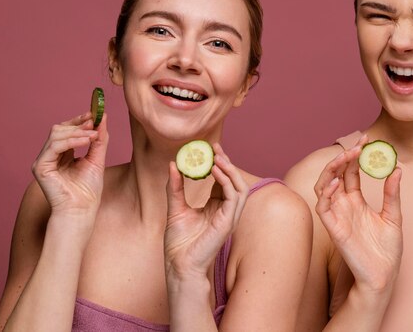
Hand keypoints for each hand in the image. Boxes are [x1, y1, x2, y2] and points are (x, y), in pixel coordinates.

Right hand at [31, 112, 108, 218]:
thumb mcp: (97, 159)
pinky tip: (85, 141)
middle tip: (94, 122)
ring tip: (93, 136)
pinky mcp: (40, 167)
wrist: (82, 209)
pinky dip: (71, 141)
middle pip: (59, 129)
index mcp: (62, 154)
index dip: (79, 120)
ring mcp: (44, 160)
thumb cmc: (88, 190)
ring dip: (77, 132)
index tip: (94, 114)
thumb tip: (103, 117)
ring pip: (56, 134)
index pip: (67, 130)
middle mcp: (51, 155)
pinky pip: (54, 146)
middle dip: (78, 124)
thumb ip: (99, 139)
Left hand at [164, 143, 248, 279]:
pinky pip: (233, 197)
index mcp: (216, 208)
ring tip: (217, 157)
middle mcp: (226, 211)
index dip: (219, 164)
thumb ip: (175, 187)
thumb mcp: (175, 208)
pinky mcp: (228, 222)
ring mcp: (229, 217)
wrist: (179, 265)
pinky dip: (226, 181)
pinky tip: (215, 171)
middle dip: (227, 163)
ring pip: (240, 187)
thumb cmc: (179, 243)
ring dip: (231, 170)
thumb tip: (172, 165)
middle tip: (215, 148)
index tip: (210, 148)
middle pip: (234, 181)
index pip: (222, 181)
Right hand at [315, 135, 402, 292]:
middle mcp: (344, 205)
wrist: (383, 276)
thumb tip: (397, 168)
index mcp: (356, 201)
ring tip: (346, 156)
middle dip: (344, 157)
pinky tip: (337, 182)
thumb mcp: (394, 216)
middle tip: (358, 145)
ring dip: (332, 170)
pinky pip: (323, 207)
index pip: (351, 171)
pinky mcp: (333, 228)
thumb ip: (392, 193)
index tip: (367, 138)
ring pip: (324, 186)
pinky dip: (326, 193)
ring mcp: (337, 215)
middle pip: (335, 174)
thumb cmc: (387, 250)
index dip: (356, 155)